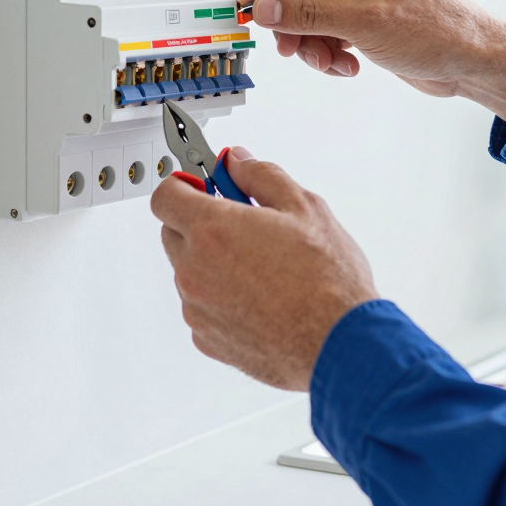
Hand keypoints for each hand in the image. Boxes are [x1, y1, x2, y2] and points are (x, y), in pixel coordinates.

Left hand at [151, 149, 376, 390]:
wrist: (339, 343)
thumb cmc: (327, 280)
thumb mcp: (304, 208)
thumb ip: (261, 176)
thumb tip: (238, 162)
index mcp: (213, 230)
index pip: (166, 196)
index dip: (184, 186)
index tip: (202, 187)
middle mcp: (195, 270)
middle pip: (173, 233)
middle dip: (200, 224)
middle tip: (243, 226)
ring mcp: (197, 308)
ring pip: (189, 273)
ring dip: (212, 265)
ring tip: (263, 269)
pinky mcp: (208, 339)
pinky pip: (202, 308)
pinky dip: (220, 300)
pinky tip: (261, 300)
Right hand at [239, 0, 505, 126]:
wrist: (474, 61)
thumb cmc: (438, 30)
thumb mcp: (363, 23)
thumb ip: (307, 14)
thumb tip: (265, 7)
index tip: (249, 8)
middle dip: (295, 22)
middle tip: (288, 48)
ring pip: (316, 13)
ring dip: (314, 42)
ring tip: (328, 62)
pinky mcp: (372, 16)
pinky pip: (333, 29)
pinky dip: (332, 50)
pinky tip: (348, 66)